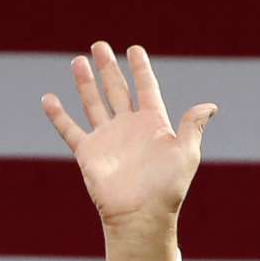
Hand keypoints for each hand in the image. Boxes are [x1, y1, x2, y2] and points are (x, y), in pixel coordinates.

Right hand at [41, 42, 217, 260]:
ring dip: (85, 83)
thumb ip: (193, 125)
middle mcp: (129, 127)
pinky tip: (48, 98)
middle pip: (117, 90)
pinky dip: (58, 115)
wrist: (140, 215)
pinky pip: (70, 130)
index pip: (146, 88)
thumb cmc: (167, 187)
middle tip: (99, 45)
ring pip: (93, 103)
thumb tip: (211, 106)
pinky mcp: (88, 152)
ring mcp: (107, 138)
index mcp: (153, 124)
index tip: (134, 49)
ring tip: (78, 61)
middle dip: (108, 68)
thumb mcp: (186, 152)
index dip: (140, 68)